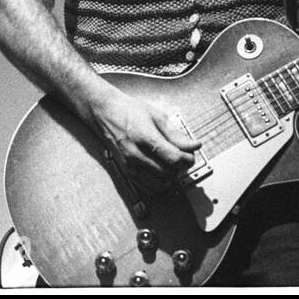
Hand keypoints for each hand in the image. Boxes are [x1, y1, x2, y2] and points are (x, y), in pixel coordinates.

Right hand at [87, 86, 201, 193]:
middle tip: (183, 158)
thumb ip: (176, 134)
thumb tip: (193, 145)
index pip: (174, 159)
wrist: (105, 113)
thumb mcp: (156, 116)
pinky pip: (148, 187)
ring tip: (171, 164)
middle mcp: (136, 155)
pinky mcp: (127, 172)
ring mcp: (130, 165)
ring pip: (160, 184)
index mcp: (145, 138)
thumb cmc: (129, 111)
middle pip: (169, 174)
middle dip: (181, 168)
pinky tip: (161, 170)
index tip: (190, 154)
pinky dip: (159, 182)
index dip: (188, 159)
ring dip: (171, 177)